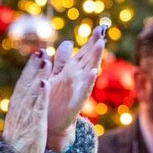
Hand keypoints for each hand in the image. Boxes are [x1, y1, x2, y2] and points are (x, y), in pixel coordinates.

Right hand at [4, 51, 49, 152]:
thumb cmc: (17, 145)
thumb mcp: (19, 123)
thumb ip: (23, 109)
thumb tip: (26, 99)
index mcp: (16, 107)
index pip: (23, 84)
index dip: (31, 69)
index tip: (37, 55)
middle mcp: (19, 108)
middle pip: (27, 83)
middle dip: (34, 67)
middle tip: (42, 51)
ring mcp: (25, 116)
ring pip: (32, 92)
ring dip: (38, 75)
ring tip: (45, 60)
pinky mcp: (32, 125)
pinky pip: (36, 108)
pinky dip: (40, 95)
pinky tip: (45, 83)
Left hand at [42, 28, 106, 151]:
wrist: (51, 124)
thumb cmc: (54, 99)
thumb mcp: (56, 76)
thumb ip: (62, 61)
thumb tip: (68, 42)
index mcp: (72, 72)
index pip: (83, 53)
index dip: (90, 41)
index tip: (98, 28)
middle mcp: (78, 79)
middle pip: (89, 59)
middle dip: (95, 46)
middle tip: (102, 32)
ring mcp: (78, 91)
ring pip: (89, 72)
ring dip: (95, 58)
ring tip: (100, 45)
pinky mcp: (75, 103)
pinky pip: (83, 91)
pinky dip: (89, 82)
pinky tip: (94, 72)